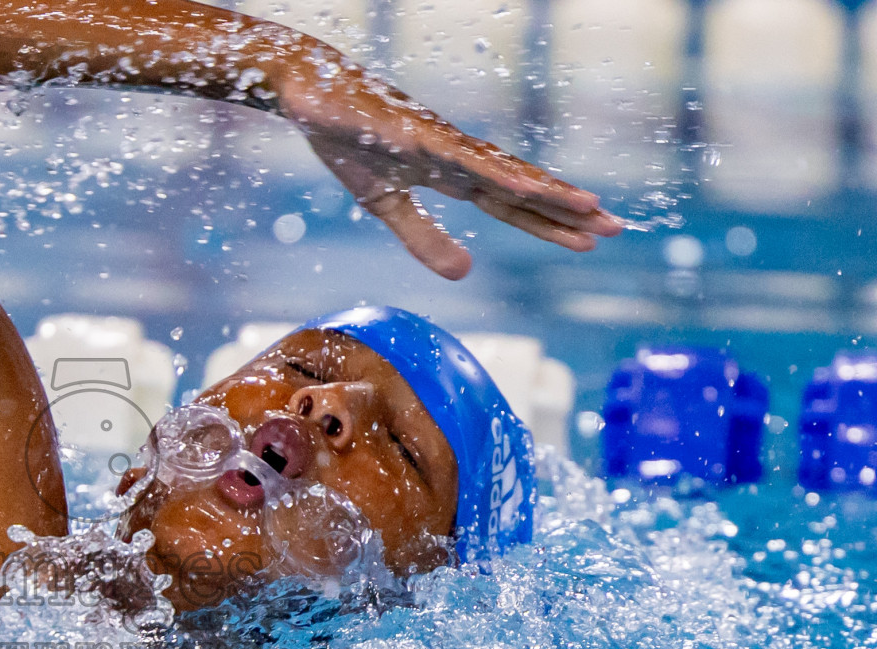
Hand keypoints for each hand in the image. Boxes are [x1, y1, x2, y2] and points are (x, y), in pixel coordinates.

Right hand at [285, 78, 625, 279]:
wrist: (310, 94)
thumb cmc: (349, 138)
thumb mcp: (384, 205)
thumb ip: (422, 237)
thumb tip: (465, 274)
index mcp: (452, 172)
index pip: (510, 203)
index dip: (549, 222)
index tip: (590, 239)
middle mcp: (459, 155)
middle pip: (522, 189)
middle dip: (568, 209)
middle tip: (617, 229)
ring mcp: (442, 141)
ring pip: (505, 172)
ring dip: (548, 191)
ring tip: (590, 208)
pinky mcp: (417, 134)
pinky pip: (466, 158)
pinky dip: (498, 174)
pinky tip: (529, 187)